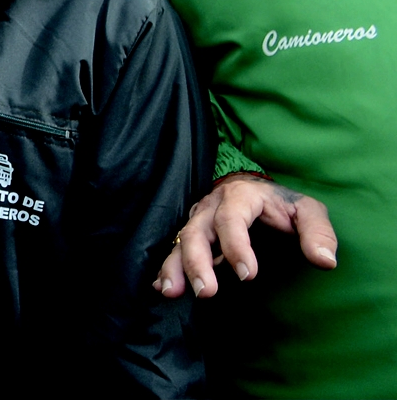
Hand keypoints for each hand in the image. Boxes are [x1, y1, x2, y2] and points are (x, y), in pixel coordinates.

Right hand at [155, 173, 336, 298]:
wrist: (258, 193)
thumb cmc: (284, 206)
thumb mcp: (308, 212)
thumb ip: (318, 233)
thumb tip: (325, 261)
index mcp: (240, 196)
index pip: (232, 219)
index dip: (236, 247)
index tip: (247, 276)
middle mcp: (212, 206)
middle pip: (197, 232)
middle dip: (198, 262)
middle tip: (207, 292)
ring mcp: (198, 220)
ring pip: (180, 241)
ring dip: (174, 267)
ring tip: (171, 292)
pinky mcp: (191, 234)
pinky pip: (174, 250)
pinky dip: (165, 268)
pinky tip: (161, 286)